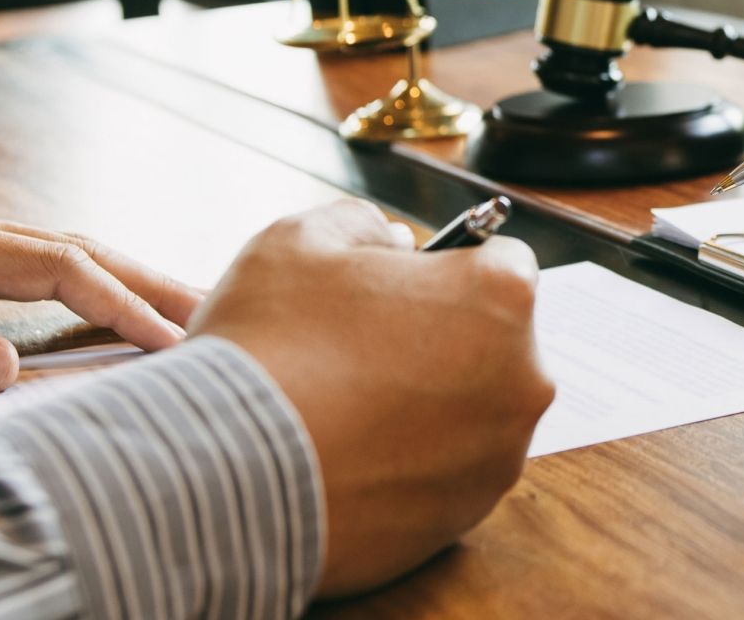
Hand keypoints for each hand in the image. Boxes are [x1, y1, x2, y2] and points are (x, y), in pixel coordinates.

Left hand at [0, 204, 196, 392]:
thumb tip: (10, 367)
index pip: (57, 265)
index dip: (121, 302)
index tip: (171, 340)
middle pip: (79, 247)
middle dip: (151, 280)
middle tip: (220, 309)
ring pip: (63, 251)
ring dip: (127, 278)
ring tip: (187, 309)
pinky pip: (38, 266)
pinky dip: (89, 283)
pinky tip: (111, 306)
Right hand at [187, 199, 554, 595]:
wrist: (220, 476)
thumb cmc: (266, 346)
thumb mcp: (300, 240)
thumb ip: (363, 225)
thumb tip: (392, 243)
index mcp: (501, 298)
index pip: (500, 261)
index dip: (445, 267)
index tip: (400, 286)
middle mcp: (523, 380)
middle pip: (491, 341)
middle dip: (440, 336)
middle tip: (361, 346)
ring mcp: (497, 457)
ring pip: (471, 411)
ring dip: (426, 402)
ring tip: (344, 404)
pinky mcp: (464, 518)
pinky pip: (443, 473)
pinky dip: (407, 462)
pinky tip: (345, 454)